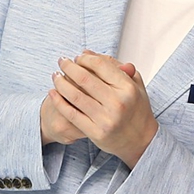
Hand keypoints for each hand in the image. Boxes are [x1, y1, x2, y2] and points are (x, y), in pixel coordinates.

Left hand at [48, 51, 157, 166]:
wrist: (141, 140)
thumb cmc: (136, 110)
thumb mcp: (135, 84)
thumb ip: (115, 66)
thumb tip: (88, 53)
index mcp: (128, 88)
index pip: (100, 65)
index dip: (85, 58)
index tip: (78, 57)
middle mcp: (117, 103)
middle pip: (84, 78)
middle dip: (69, 67)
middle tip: (62, 62)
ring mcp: (105, 119)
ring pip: (75, 95)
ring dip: (60, 82)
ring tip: (56, 76)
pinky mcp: (95, 132)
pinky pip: (71, 114)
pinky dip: (58, 102)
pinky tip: (53, 93)